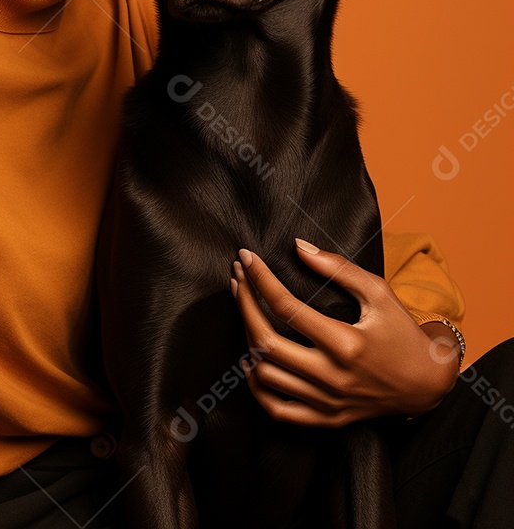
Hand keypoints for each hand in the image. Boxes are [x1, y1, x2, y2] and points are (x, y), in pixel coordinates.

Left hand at [229, 239, 460, 426]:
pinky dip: (256, 386)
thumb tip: (297, 246)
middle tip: (237, 278)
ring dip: (246, 338)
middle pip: (266, 340)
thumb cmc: (402, 331)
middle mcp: (333, 376)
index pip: (286, 306)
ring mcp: (328, 402)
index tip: (247, 256)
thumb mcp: (378, 291)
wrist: (428, 383)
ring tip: (245, 309)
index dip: (260, 278)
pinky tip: (251, 359)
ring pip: (265, 374)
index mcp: (346, 343)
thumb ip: (338, 267)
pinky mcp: (326, 419)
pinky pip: (276, 409)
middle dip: (243, 304)